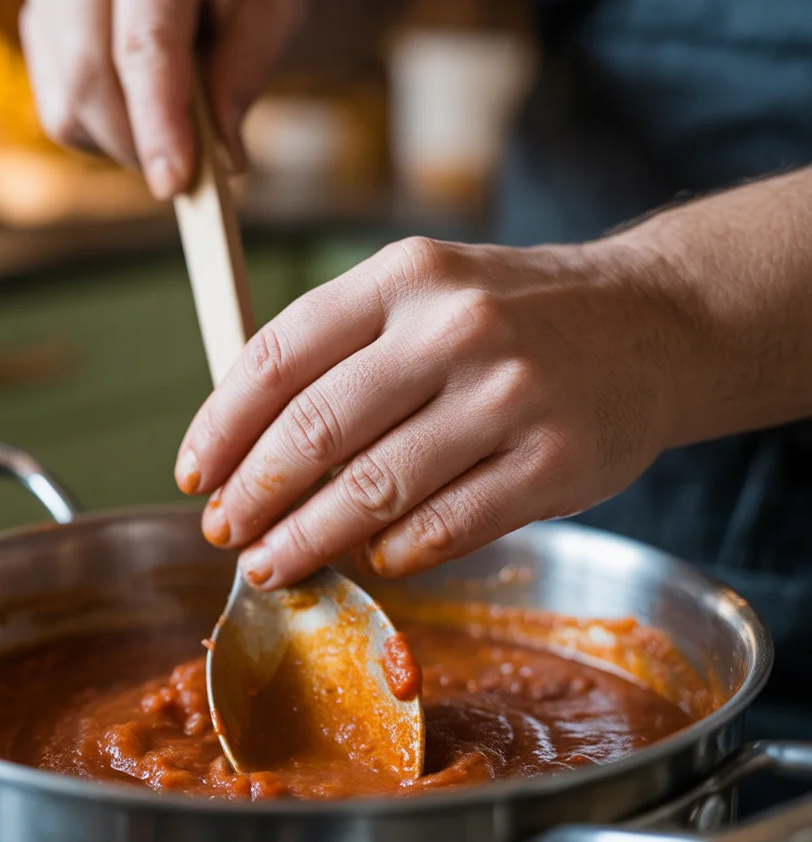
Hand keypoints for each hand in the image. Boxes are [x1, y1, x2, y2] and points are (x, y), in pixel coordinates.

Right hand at [20, 0, 306, 197]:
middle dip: (138, 144)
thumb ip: (244, 81)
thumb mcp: (273, 20)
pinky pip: (58, 114)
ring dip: (123, 144)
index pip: (144, 44)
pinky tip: (137, 111)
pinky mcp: (35, 23)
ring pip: (69, 104)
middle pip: (90, 77)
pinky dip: (101, 136)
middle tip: (185, 176)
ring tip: (171, 128)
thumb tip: (219, 157)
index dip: (157, 122)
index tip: (174, 183)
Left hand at [174, 235, 689, 586]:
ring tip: (270, 566)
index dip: (221, 423)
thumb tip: (245, 441)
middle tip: (225, 532)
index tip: (193, 473)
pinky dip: (392, 554)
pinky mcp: (555, 462)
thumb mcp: (425, 291)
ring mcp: (510, 396)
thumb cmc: (512, 314)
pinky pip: (446, 527)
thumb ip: (340, 349)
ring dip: (307, 540)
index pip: (279, 353)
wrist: (649, 322)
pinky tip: (368, 561)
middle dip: (253, 494)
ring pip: (374, 489)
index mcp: (404, 275)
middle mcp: (454, 328)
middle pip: (315, 429)